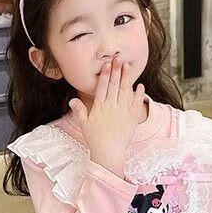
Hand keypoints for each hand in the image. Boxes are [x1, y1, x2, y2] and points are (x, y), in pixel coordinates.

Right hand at [67, 55, 145, 177]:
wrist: (108, 154)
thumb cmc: (95, 140)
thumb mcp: (84, 125)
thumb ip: (79, 111)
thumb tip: (72, 100)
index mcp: (99, 107)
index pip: (102, 87)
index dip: (105, 74)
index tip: (107, 64)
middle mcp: (111, 107)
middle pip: (114, 85)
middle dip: (117, 70)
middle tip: (119, 58)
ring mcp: (122, 112)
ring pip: (125, 91)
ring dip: (127, 78)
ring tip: (128, 66)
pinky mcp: (132, 118)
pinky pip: (136, 103)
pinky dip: (138, 94)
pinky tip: (139, 85)